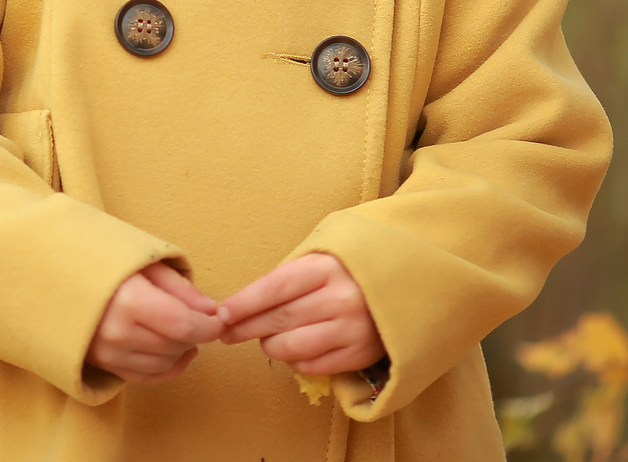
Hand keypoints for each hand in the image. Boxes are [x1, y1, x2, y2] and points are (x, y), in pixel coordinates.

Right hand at [85, 261, 225, 384]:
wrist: (52, 277)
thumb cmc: (101, 262)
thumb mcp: (144, 263)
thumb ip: (180, 288)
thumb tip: (211, 310)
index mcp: (128, 301)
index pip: (184, 325)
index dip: (209, 326)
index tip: (219, 319)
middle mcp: (117, 333)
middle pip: (175, 346)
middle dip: (197, 335)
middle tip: (203, 319)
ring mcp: (108, 353)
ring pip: (164, 363)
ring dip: (183, 350)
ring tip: (185, 330)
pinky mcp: (103, 364)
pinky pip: (146, 377)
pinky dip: (168, 368)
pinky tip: (179, 353)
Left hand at [215, 252, 383, 376]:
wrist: (406, 286)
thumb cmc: (349, 272)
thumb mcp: (320, 260)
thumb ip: (287, 278)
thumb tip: (238, 306)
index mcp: (326, 268)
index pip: (274, 289)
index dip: (243, 304)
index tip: (221, 314)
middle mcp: (340, 298)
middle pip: (279, 319)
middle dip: (246, 328)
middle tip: (227, 333)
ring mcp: (352, 329)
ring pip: (292, 347)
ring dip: (270, 346)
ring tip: (267, 339)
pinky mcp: (361, 354)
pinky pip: (312, 365)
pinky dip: (294, 361)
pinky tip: (294, 350)